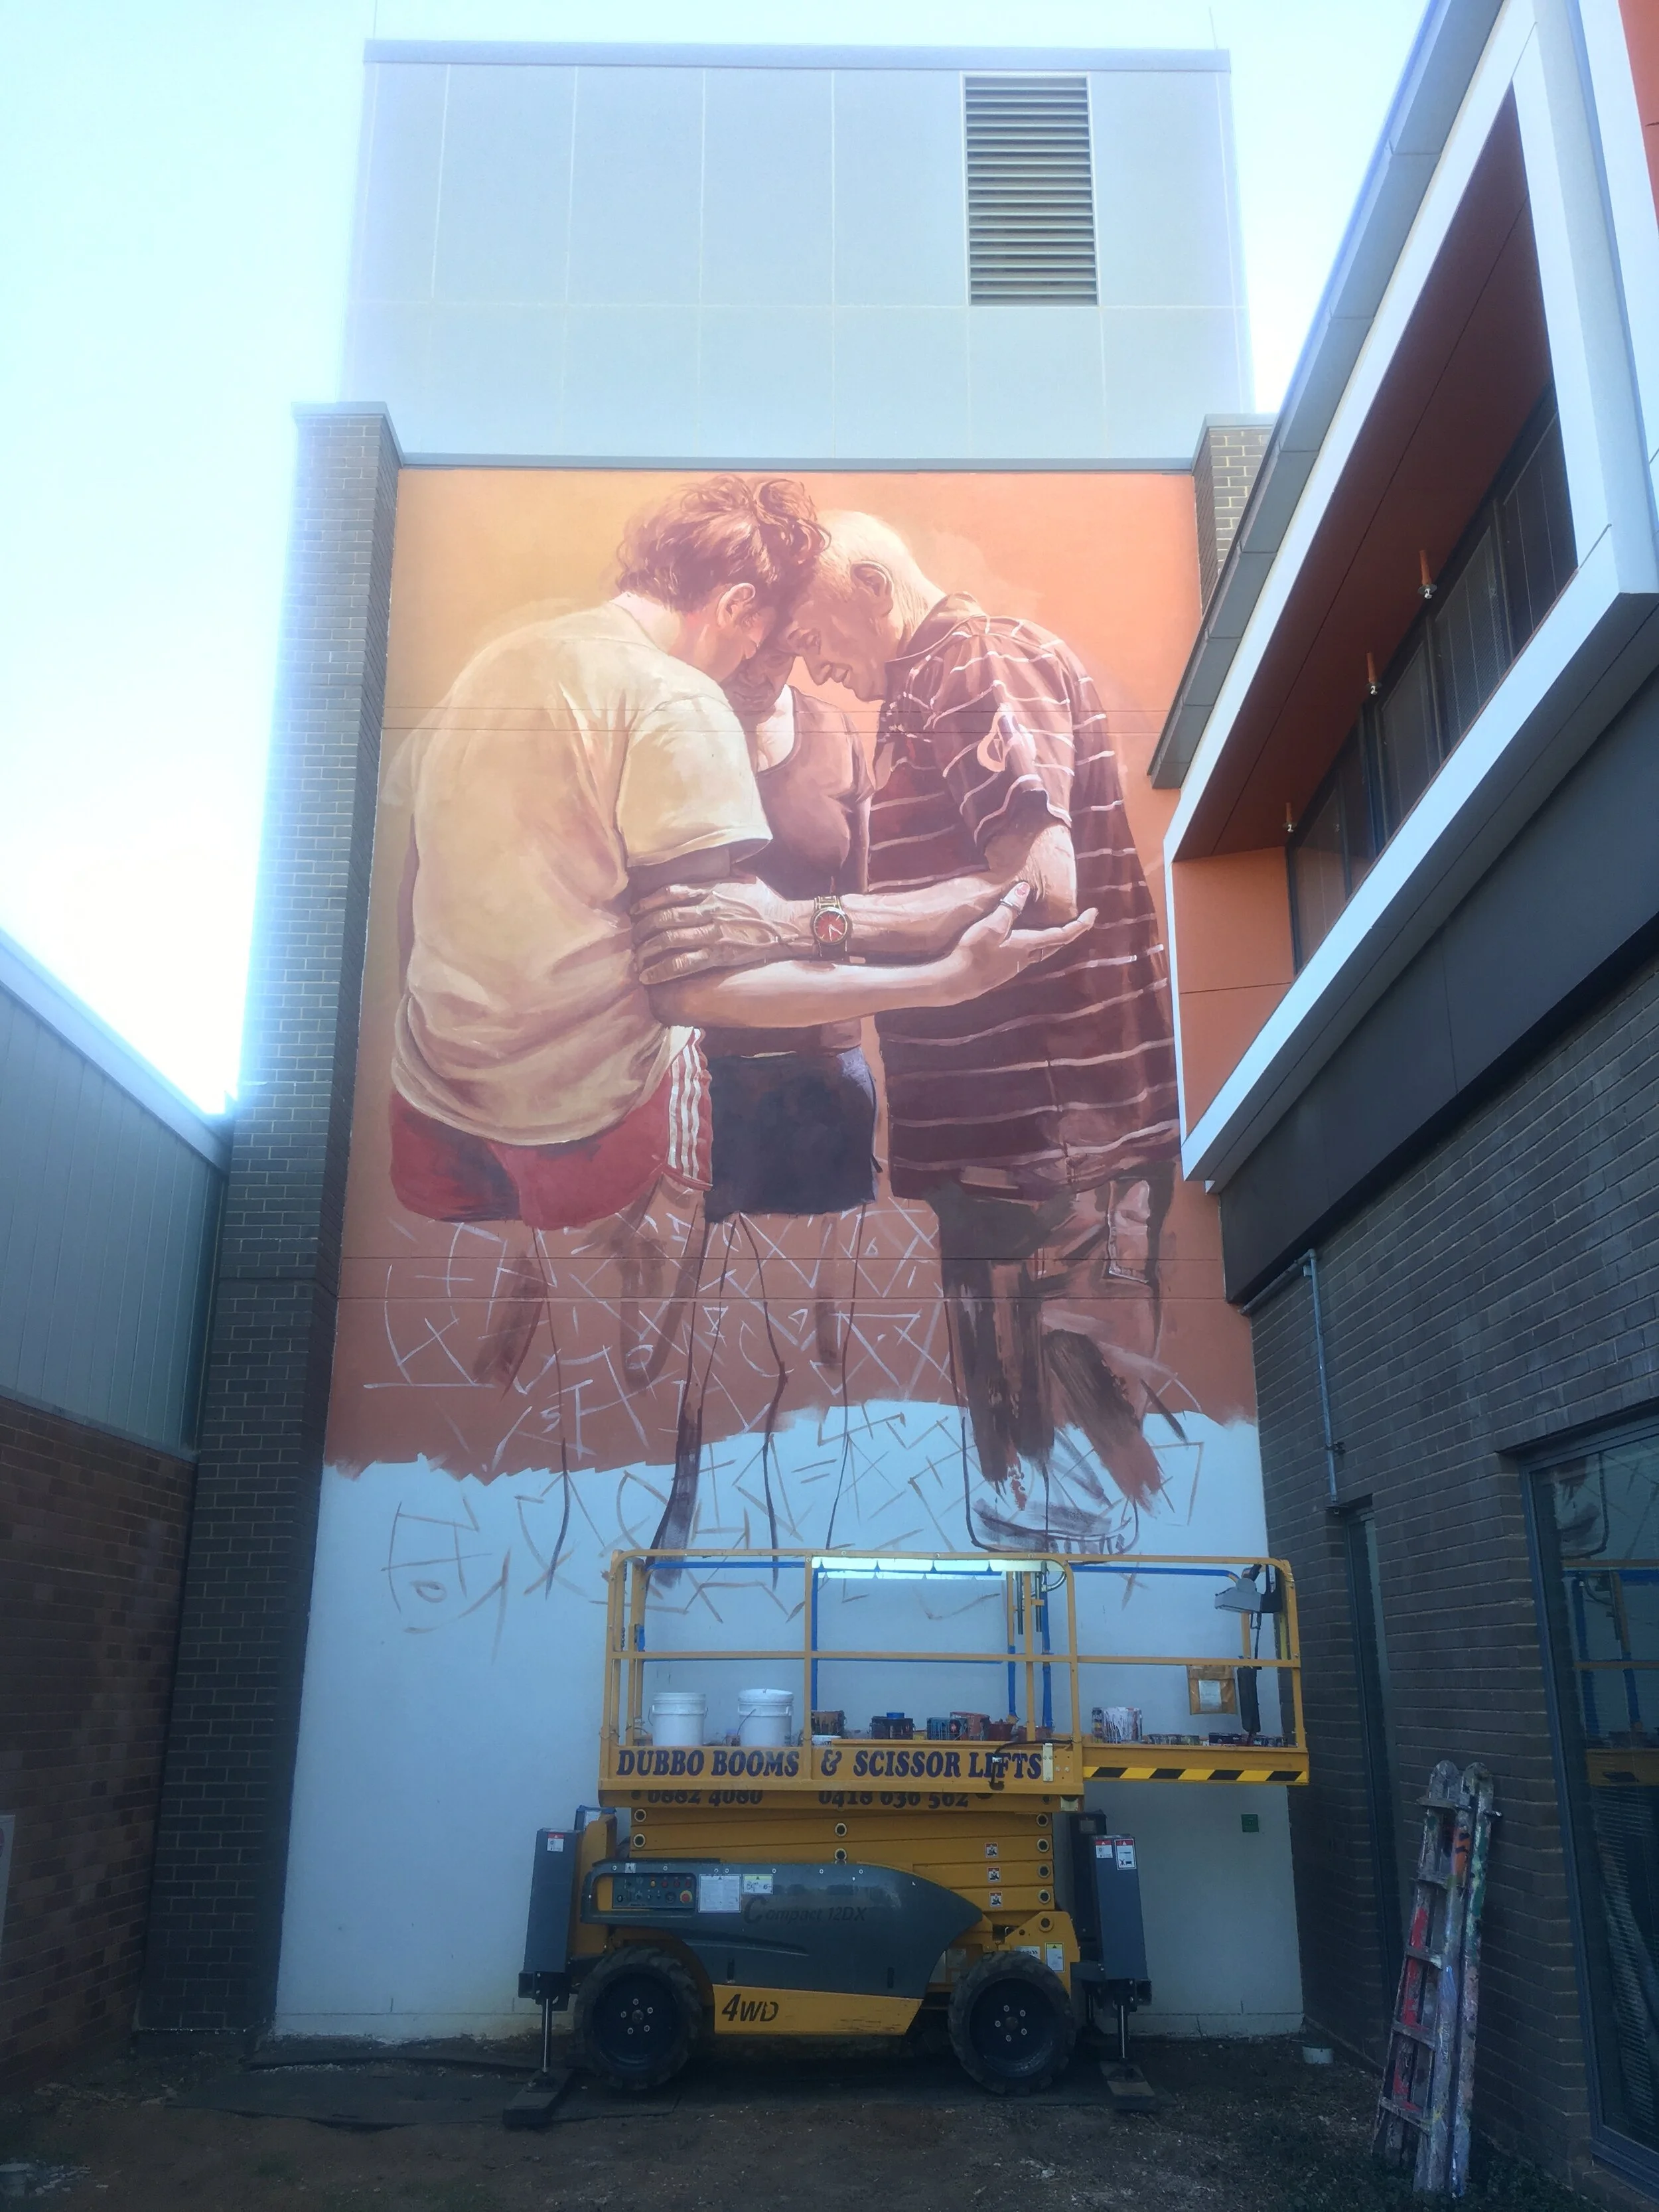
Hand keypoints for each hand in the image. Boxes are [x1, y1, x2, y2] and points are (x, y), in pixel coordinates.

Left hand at [631, 876, 813, 985]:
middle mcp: (708, 909)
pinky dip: (663, 970)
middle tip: (632, 940)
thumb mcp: (744, 881)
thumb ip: (723, 877)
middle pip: (664, 917)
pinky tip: (650, 977)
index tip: (635, 911)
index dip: (648, 902)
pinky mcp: (719, 954)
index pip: (671, 892)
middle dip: (643, 930)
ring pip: (669, 940)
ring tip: (636, 962)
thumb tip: (714, 869)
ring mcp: (713, 932)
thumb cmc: (768, 903)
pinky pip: (684, 963)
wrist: (788, 926)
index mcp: (712, 889)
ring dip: (647, 952)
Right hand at [928, 882, 1094, 1005]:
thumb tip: (1025, 890)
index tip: (1094, 912)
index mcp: (1028, 945)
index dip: (1080, 924)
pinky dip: (1039, 942)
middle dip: (1071, 931)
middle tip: (1082, 918)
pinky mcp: (1005, 967)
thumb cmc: (974, 953)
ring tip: (1059, 924)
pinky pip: (1030, 952)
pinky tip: (1030, 937)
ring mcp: (1016, 965)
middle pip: (1057, 945)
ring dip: (1055, 938)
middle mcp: (1027, 957)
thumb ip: (1009, 909)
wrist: (957, 981)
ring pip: (1044, 950)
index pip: (1062, 935)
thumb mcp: (991, 927)